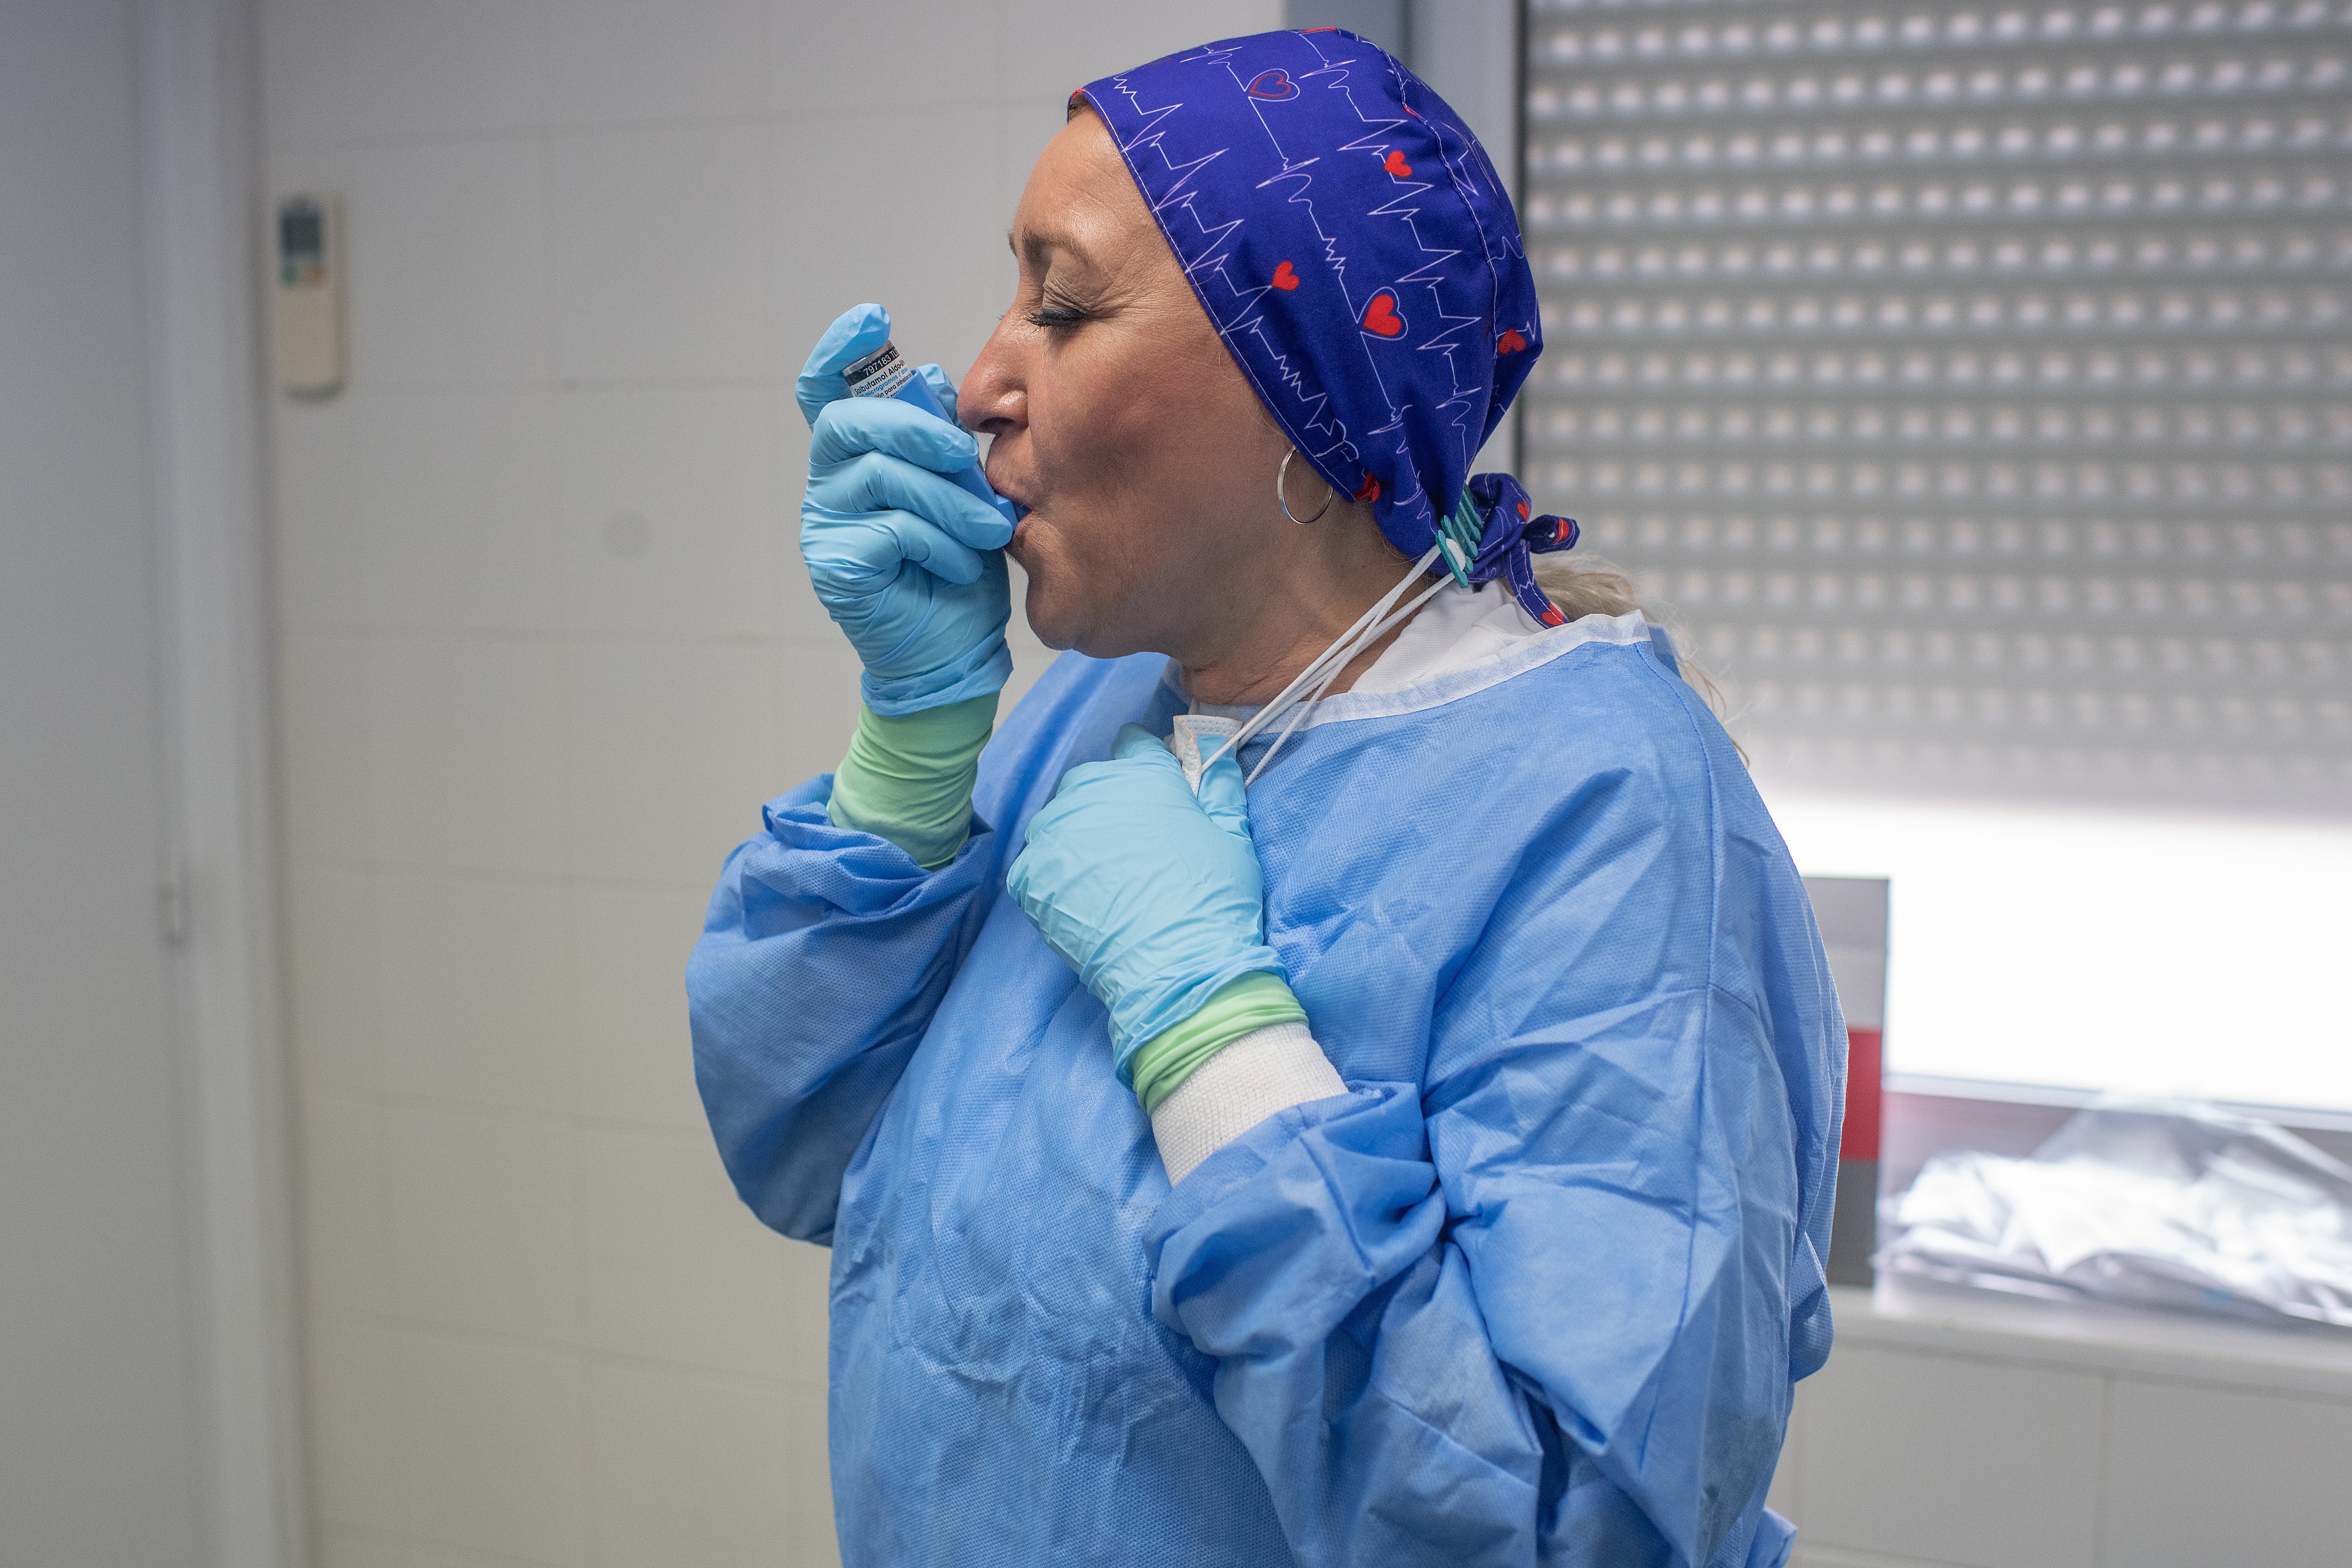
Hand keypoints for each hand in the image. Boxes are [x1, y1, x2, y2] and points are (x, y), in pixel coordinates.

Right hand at [798, 308, 1013, 714]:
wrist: (953, 655)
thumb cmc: (958, 568)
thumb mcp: (963, 491)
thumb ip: (942, 441)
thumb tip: (936, 381)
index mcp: (856, 455)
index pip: (827, 389)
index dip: (841, 350)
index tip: (872, 319)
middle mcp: (829, 482)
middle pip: (853, 421)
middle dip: (920, 429)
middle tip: (969, 458)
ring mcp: (825, 523)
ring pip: (881, 473)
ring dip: (946, 497)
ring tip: (986, 528)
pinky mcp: (836, 563)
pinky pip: (890, 527)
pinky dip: (937, 541)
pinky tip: (958, 564)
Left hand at [1008, 726, 1288, 1077]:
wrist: (1175, 971)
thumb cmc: (1213, 902)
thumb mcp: (1233, 838)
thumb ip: (1221, 788)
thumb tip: (1216, 750)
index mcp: (1143, 775)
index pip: (1134, 743)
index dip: (1146, 764)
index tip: (1155, 789)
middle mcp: (1090, 792)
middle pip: (1093, 782)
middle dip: (1111, 803)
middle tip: (1136, 847)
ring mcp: (1054, 833)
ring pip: (1061, 822)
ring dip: (1079, 839)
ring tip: (1109, 880)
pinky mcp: (1028, 875)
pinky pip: (1038, 864)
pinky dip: (1055, 879)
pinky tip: (1084, 902)